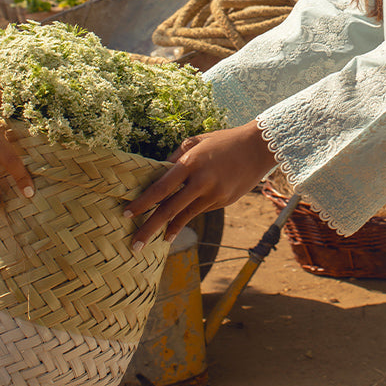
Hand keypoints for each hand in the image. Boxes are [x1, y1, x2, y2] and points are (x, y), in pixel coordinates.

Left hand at [125, 121, 275, 250]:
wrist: (258, 148)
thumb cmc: (224, 141)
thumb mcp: (197, 141)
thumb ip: (177, 157)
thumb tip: (159, 172)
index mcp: (191, 163)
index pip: (161, 187)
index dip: (143, 202)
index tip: (127, 213)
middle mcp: (202, 181)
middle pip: (170, 209)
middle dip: (149, 228)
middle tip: (134, 244)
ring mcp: (214, 194)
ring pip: (185, 215)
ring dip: (169, 229)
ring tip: (154, 242)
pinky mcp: (224, 201)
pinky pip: (200, 210)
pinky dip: (187, 217)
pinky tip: (175, 227)